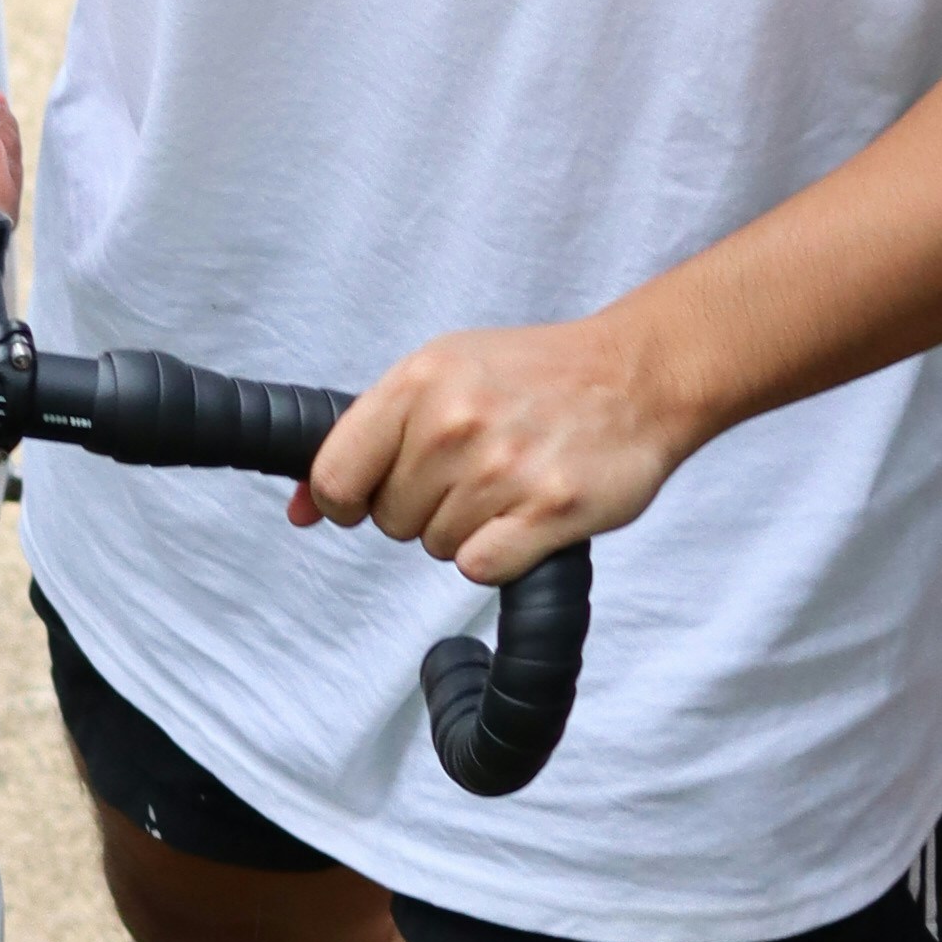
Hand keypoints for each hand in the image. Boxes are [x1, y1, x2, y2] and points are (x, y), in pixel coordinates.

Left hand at [303, 305, 697, 581]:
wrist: (641, 373)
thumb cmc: (534, 376)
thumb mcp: (440, 375)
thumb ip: (367, 437)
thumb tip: (301, 509)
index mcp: (420, 381)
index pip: (335, 476)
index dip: (344, 501)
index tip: (369, 497)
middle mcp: (456, 422)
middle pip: (389, 520)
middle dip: (422, 508)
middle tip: (473, 470)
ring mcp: (504, 467)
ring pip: (437, 547)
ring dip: (468, 529)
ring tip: (509, 482)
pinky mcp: (551, 509)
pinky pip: (480, 569)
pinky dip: (500, 554)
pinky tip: (527, 515)